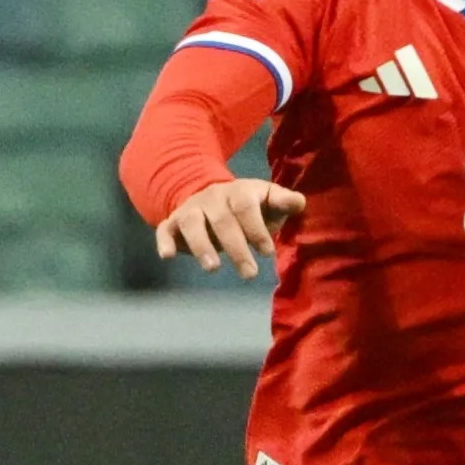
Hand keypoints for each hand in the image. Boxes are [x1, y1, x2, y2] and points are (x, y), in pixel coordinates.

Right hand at [155, 176, 305, 278]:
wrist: (208, 195)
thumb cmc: (247, 207)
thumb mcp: (267, 201)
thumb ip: (282, 203)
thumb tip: (299, 202)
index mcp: (239, 191)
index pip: (245, 206)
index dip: (256, 228)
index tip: (267, 253)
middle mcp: (212, 197)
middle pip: (222, 220)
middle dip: (236, 248)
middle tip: (249, 274)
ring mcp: (191, 209)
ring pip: (192, 223)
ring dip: (201, 245)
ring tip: (213, 268)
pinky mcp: (172, 222)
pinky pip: (165, 229)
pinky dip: (164, 242)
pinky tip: (167, 256)